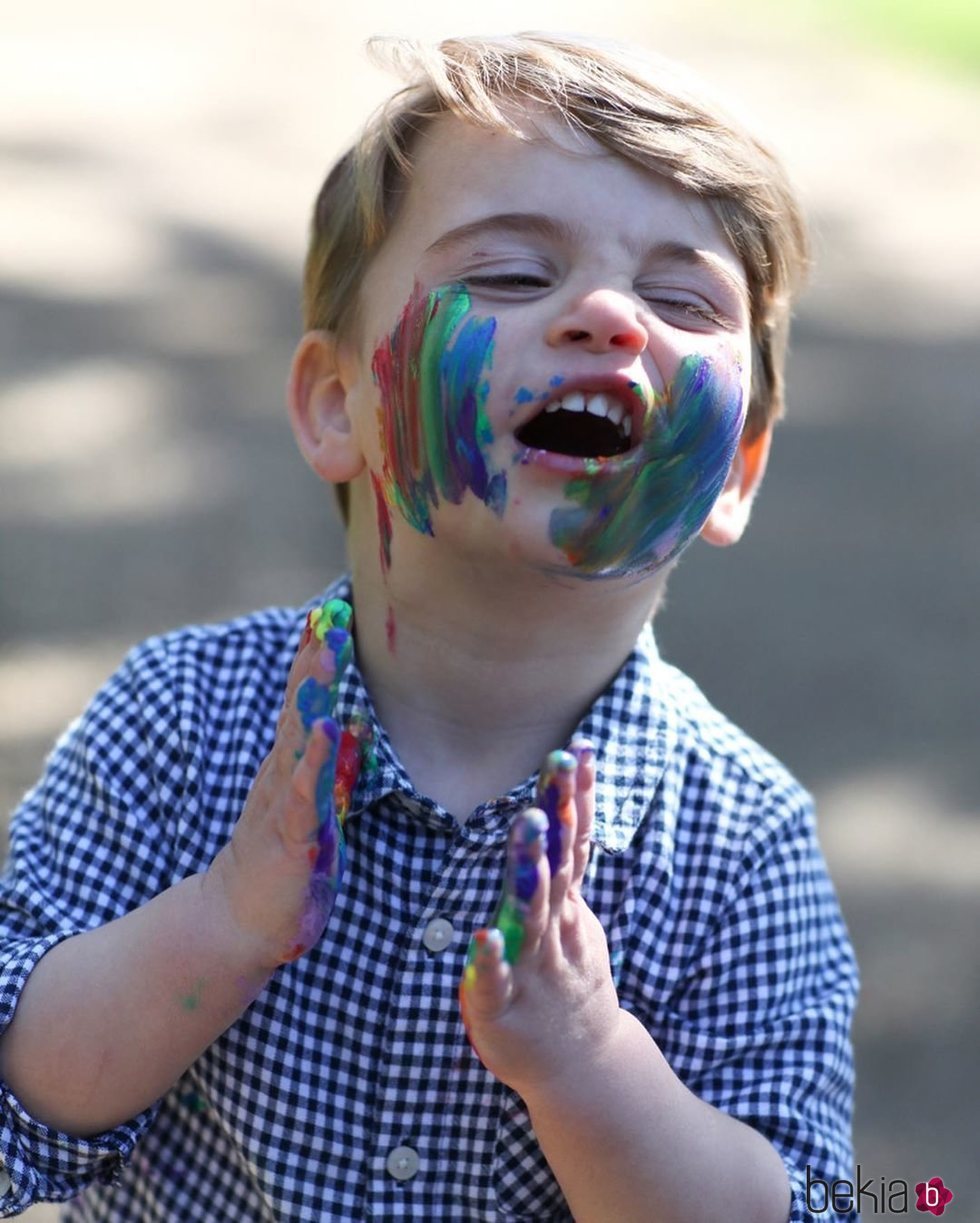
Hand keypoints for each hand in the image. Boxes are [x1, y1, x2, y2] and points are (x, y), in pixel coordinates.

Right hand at [206, 599, 363, 970]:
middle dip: (314, 658)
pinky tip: (330, 731)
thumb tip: (353, 725)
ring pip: (300, 736)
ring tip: (327, 651)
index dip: (315, 658)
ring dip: (313, 692)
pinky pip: (304, 792)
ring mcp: (284, 800)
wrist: (238, 920)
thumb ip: (327, 766)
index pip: (303, 702)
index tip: (330, 613)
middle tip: (328, 612)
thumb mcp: (311, 807)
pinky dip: (316, 760)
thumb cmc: (283, 861)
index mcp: (291, 765)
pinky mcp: (291, 835)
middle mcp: (283, 773)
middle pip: (299, 705)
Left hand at [458, 740, 621, 1096]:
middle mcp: (553, 927)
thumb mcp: (574, 916)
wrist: (581, 1066)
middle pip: (556, 863)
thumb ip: (564, 865)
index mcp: (565, 905)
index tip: (579, 748)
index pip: (573, 840)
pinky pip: (494, 980)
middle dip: (557, 813)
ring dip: (529, 868)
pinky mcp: (501, 1006)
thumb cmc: (567, 978)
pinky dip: (489, 959)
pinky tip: (480, 937)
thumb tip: (562, 806)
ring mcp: (531, 965)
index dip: (576, 796)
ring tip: (527, 824)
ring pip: (531, 911)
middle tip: (558, 764)